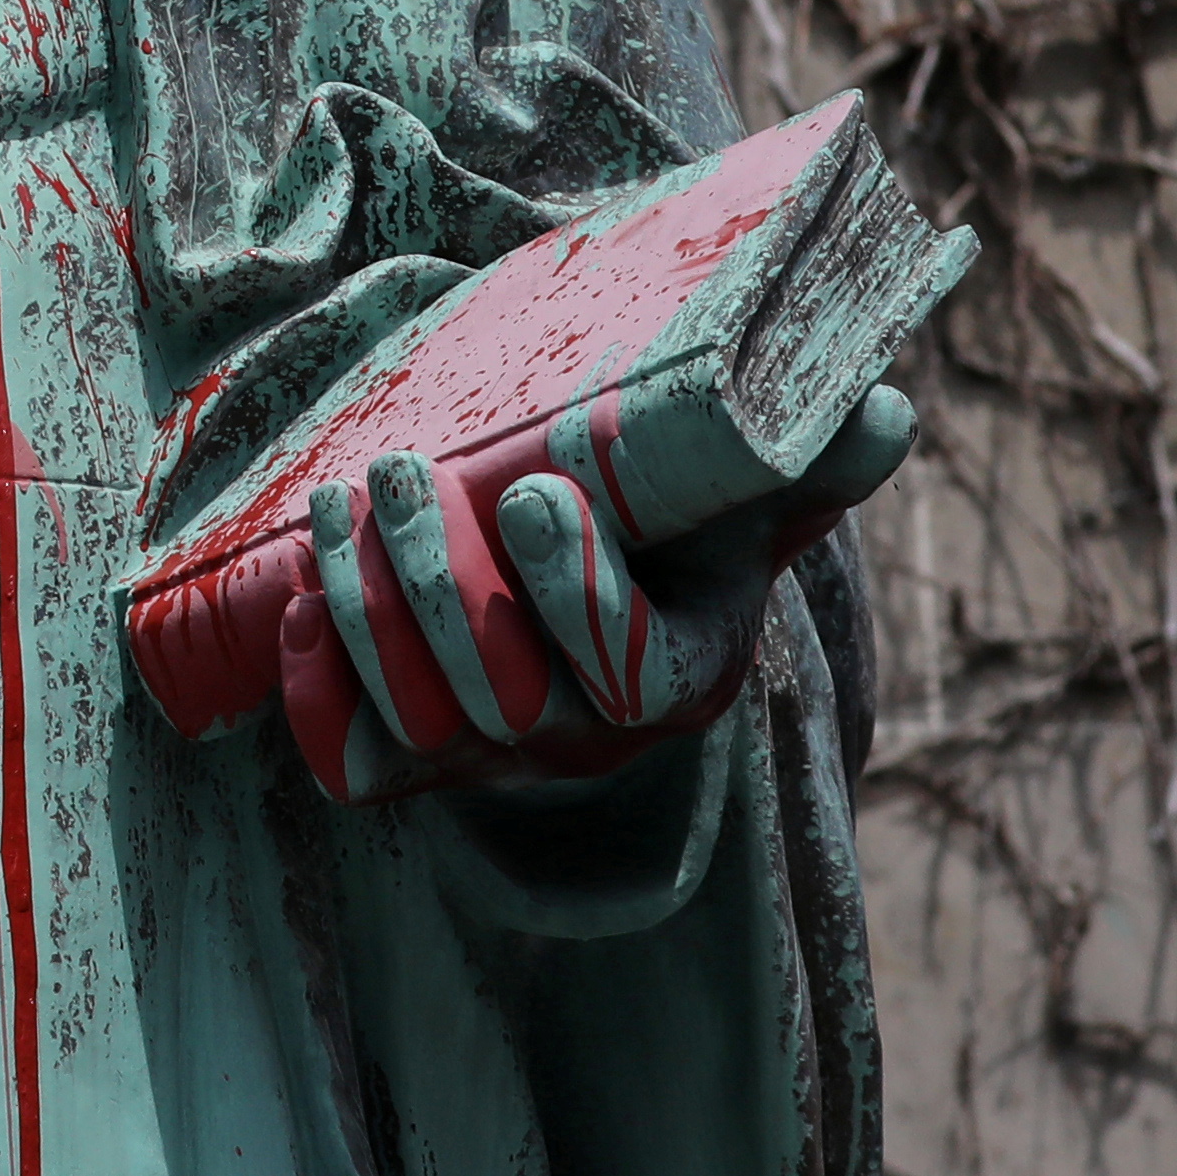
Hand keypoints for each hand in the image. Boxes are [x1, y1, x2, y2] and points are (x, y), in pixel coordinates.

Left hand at [276, 383, 917, 804]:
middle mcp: (590, 737)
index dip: (574, 595)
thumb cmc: (680, 525)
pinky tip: (294, 605)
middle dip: (439, 583)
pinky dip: (316, 690)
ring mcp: (498, 754)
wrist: (605, 585)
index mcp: (685, 675)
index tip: (533, 490)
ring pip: (418, 718)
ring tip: (340, 497)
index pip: (629, 673)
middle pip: (501, 697)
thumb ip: (813, 456)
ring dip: (364, 607)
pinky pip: (355, 764)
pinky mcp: (418, 755)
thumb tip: (883, 411)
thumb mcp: (752, 491)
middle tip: (401, 469)